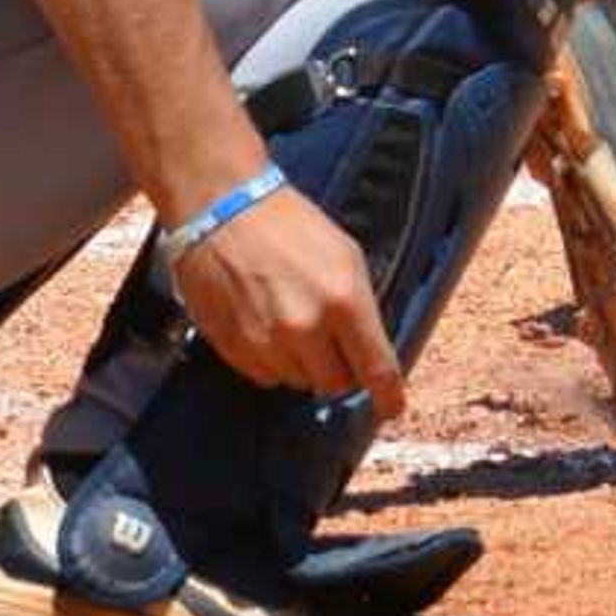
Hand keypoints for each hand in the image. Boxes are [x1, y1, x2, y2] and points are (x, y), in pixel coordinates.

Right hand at [170, 183, 406, 419]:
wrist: (223, 209)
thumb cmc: (289, 225)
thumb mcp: (345, 256)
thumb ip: (360, 308)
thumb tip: (369, 350)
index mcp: (343, 301)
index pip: (376, 369)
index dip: (388, 395)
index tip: (392, 406)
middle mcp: (305, 330)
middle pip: (335, 384)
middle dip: (339, 368)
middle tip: (331, 340)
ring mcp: (266, 343)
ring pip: (298, 382)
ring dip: (302, 362)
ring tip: (291, 319)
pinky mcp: (234, 349)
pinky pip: (265, 376)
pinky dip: (272, 360)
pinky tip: (266, 323)